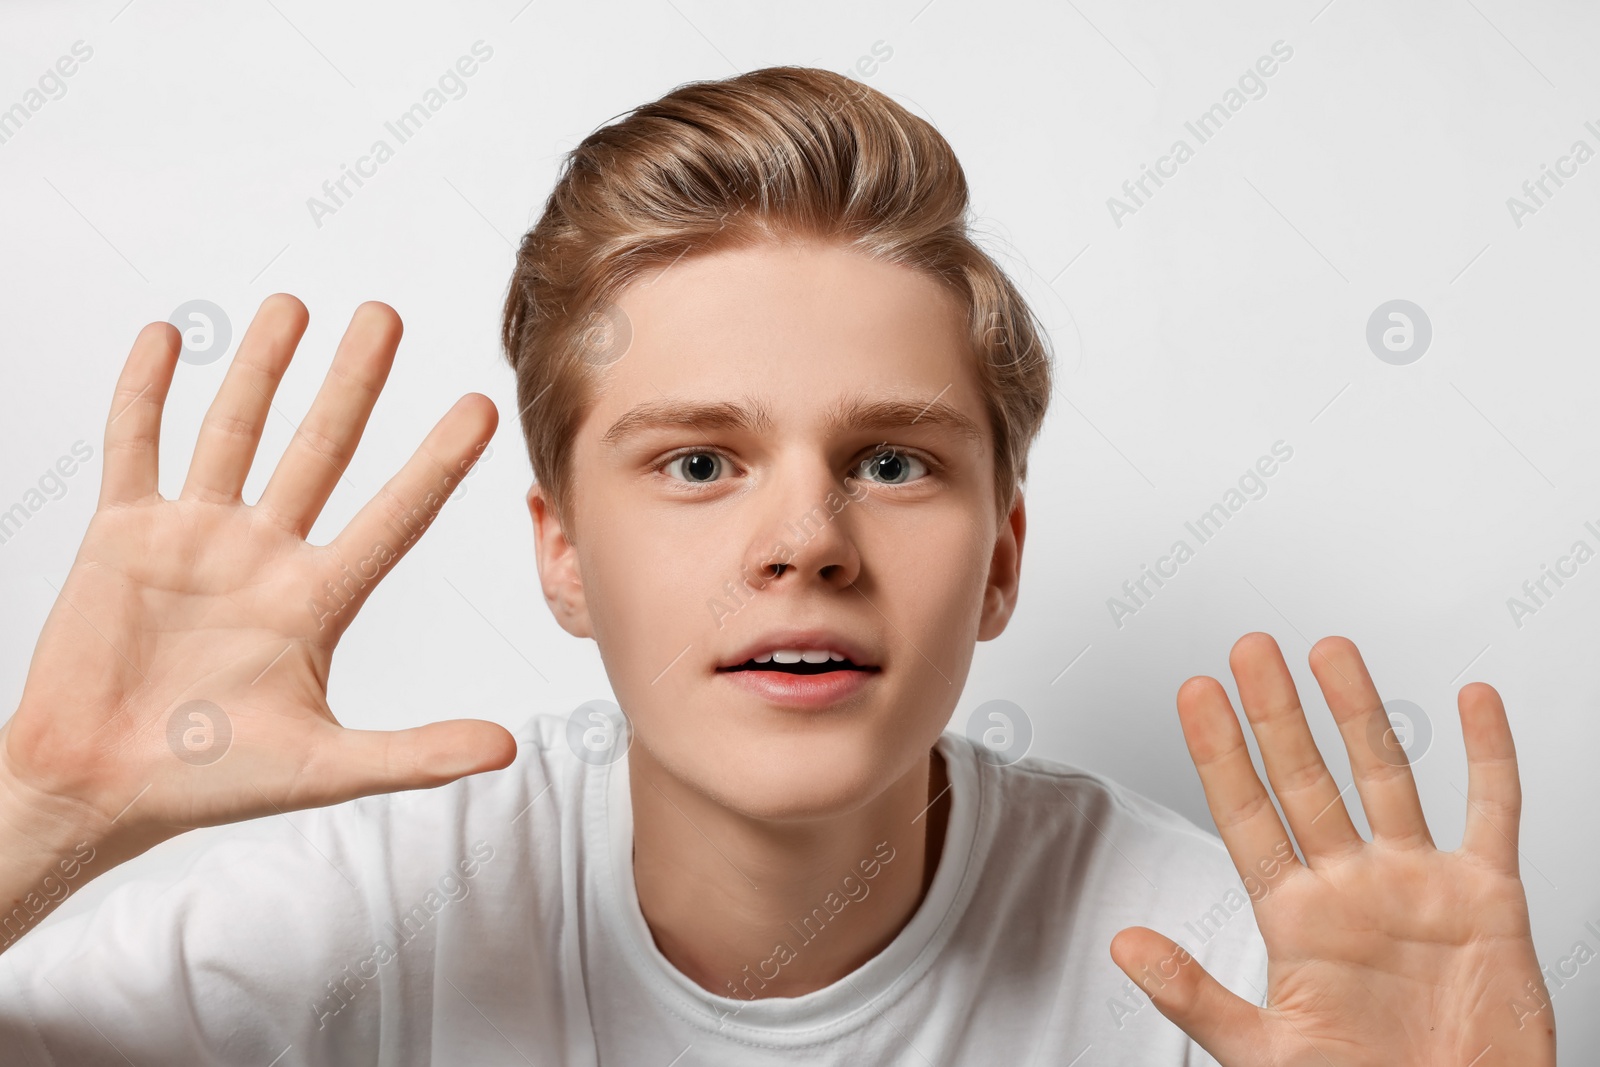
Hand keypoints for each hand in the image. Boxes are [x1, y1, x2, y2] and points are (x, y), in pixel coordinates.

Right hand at [3, 295, 516, 855]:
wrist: (94, 790)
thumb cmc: (207, 783)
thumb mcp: (323, 768)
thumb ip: (414, 755)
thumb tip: (506, 749)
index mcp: (317, 600)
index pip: (394, 514)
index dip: (436, 462)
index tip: (479, 406)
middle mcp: (264, 555)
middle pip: (321, 450)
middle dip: (353, 383)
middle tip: (387, 316)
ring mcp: (195, 537)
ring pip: (234, 431)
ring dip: (260, 368)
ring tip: (294, 305)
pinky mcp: (123, 534)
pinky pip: (135, 446)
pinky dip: (147, 392)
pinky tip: (168, 337)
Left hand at [1109, 632, 1554, 1065]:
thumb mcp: (1264, 1053)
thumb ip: (1193, 994)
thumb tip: (1122, 946)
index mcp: (1295, 919)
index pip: (1248, 814)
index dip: (1220, 752)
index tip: (1196, 694)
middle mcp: (1352, 888)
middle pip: (1306, 779)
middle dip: (1277, 712)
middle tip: (1251, 648)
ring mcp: (1418, 886)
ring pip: (1385, 776)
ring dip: (1359, 711)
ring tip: (1330, 651)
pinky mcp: (1487, 899)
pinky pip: (1491, 812)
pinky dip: (1489, 756)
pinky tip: (1472, 702)